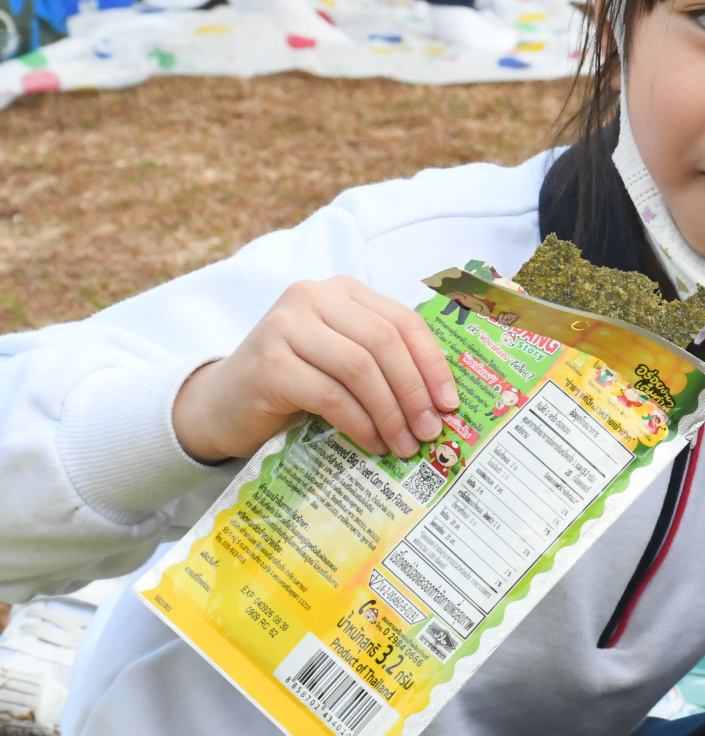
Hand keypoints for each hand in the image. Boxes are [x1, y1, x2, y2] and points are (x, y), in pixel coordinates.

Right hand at [172, 277, 459, 464]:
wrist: (221, 406)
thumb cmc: (295, 384)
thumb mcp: (343, 361)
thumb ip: (384, 363)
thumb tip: (443, 400)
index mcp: (341, 291)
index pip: (402, 321)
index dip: (432, 363)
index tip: (450, 403)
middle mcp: (312, 297)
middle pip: (384, 342)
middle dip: (415, 391)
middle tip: (431, 431)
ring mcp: (286, 326)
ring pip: (360, 369)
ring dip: (391, 412)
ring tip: (404, 444)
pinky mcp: (269, 363)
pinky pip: (331, 395)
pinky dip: (360, 423)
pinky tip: (372, 443)